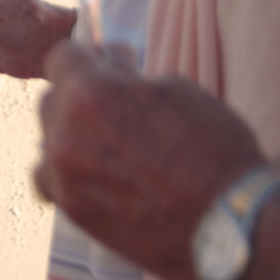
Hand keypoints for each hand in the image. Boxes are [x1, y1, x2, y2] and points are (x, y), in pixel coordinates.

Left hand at [34, 39, 263, 279]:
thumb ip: (129, 78)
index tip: (105, 66)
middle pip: (52, 100)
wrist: (231, 221)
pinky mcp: (75, 213)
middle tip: (114, 108)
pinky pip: (51, 183)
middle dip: (78, 97)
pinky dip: (66, 175)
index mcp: (89, 94)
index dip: (86, 58)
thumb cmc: (214, 149)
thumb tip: (110, 64)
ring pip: (48, 143)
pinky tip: (95, 176)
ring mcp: (65, 178)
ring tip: (107, 146)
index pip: (61, 57)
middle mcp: (65, 135)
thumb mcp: (176, 89)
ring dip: (69, 137)